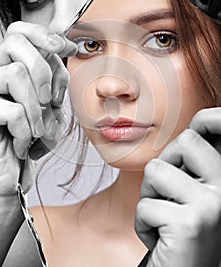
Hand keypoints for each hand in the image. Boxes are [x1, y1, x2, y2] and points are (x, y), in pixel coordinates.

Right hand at [0, 21, 75, 196]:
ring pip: (16, 72)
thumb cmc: (33, 140)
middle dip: (43, 68)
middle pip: (15, 42)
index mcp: (14, 69)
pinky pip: (12, 110)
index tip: (68, 49)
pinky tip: (24, 143)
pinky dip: (27, 130)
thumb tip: (66, 48)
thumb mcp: (53, 105)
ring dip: (37, 106)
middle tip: (50, 99)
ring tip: (38, 128)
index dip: (45, 34)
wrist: (15, 174)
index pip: (20, 33)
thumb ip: (56, 77)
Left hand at [135, 107, 220, 266]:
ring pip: (155, 171)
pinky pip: (145, 206)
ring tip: (165, 219)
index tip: (204, 118)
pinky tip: (162, 238)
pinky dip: (143, 224)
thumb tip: (191, 126)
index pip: (219, 130)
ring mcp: (211, 205)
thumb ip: (190, 163)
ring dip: (149, 196)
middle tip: (169, 197)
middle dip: (164, 167)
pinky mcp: (190, 224)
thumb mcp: (190, 191)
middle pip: (183, 142)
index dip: (211, 118)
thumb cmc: (179, 231)